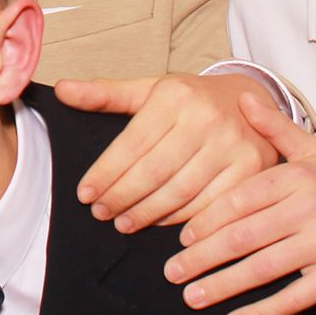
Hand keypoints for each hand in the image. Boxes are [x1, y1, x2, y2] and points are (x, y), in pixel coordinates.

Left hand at [60, 73, 279, 230]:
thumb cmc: (191, 100)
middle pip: (154, 171)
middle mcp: (206, 118)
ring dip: (148, 213)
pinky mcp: (253, 169)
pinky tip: (161, 224)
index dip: (106, 172)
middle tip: (101, 213)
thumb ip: (106, 93)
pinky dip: (182, 219)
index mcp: (176, 96)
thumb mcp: (151, 89)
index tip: (85, 194)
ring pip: (181, 191)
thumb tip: (62, 90)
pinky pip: (211, 204)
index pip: (132, 143)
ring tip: (124, 222)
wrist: (251, 99)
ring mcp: (234, 145)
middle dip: (122, 197)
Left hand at [166, 97, 315, 314]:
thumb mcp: (314, 154)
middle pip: (245, 235)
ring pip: (263, 268)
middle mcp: (312, 208)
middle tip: (169, 273)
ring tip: (190, 296)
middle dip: (202, 256)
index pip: (240, 199)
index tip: (180, 238)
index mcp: (299, 177)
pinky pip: (293, 297)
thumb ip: (275, 128)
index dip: (206, 219)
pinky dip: (261, 312)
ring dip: (222, 285)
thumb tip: (242, 96)